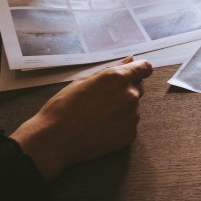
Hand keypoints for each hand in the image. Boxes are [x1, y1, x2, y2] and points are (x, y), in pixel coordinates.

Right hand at [10, 56, 152, 180]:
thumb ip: (112, 69)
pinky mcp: (130, 134)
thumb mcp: (84, 80)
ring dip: (122, 108)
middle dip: (126, 88)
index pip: (144, 67)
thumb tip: (130, 60)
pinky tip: (100, 127)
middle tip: (103, 98)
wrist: (55, 140)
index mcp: (118, 78)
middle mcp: (130, 96)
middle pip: (139, 87)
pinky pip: (129, 124)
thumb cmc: (65, 107)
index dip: (139, 69)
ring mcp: (132, 117)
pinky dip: (119, 124)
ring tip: (97, 115)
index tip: (133, 72)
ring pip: (133, 107)